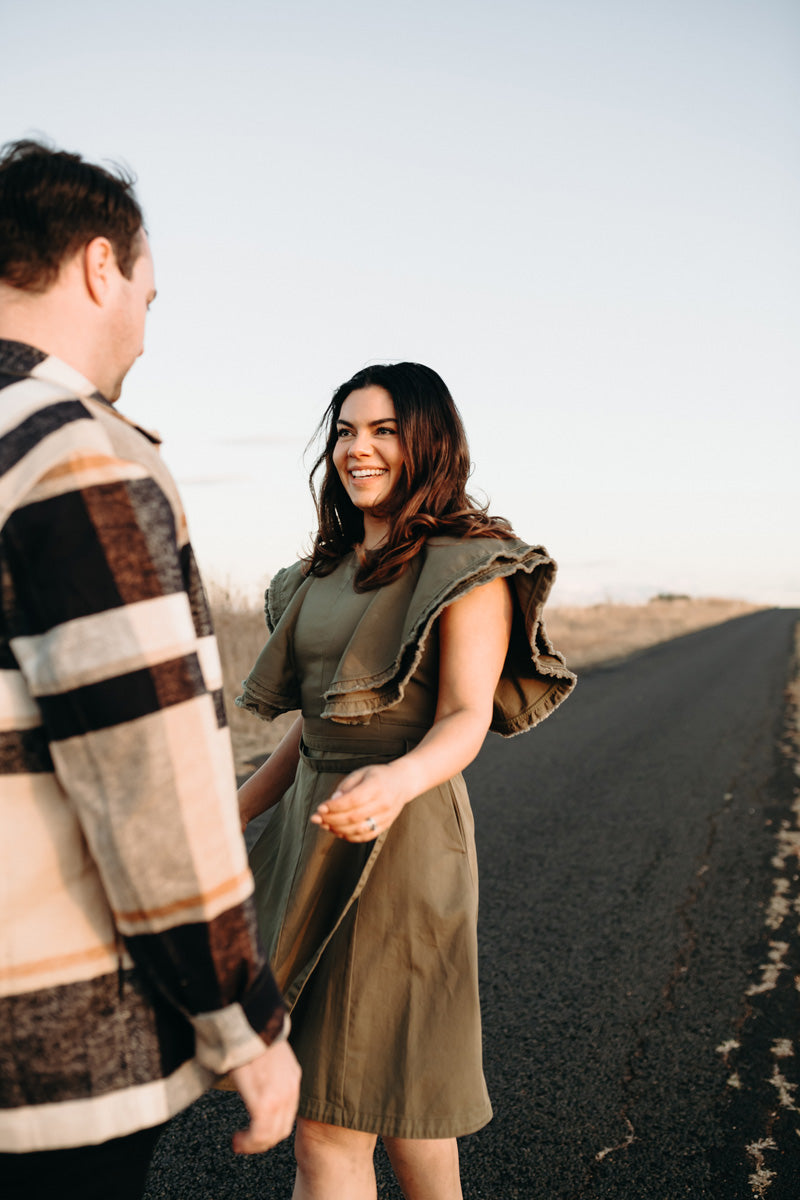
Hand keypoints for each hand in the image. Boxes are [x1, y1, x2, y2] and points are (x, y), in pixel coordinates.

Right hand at [229, 1038, 300, 1153]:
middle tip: (245, 1142)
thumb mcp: (265, 1055)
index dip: (271, 1127)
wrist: (249, 1021)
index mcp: (292, 1076)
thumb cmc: (250, 1033)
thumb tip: (253, 1079)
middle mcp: (290, 1089)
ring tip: (239, 1143)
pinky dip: (248, 1143)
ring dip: (253, 1144)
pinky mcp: (264, 1102)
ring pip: (271, 1135)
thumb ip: (265, 1072)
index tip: (255, 1130)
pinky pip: (260, 1134)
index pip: (287, 1113)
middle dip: (262, 1140)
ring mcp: (279, 1097)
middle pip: (282, 1128)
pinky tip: (237, 1140)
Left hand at [310, 762, 411, 841]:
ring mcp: (385, 817)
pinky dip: (349, 836)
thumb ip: (346, 787)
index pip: (353, 800)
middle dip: (331, 819)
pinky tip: (337, 830)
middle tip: (316, 818)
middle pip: (353, 817)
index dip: (335, 806)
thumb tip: (332, 801)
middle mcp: (383, 803)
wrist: (403, 783)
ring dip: (337, 829)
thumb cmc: (377, 776)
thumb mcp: (361, 773)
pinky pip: (365, 836)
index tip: (320, 807)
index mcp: (377, 786)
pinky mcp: (385, 826)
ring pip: (358, 829)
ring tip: (324, 824)